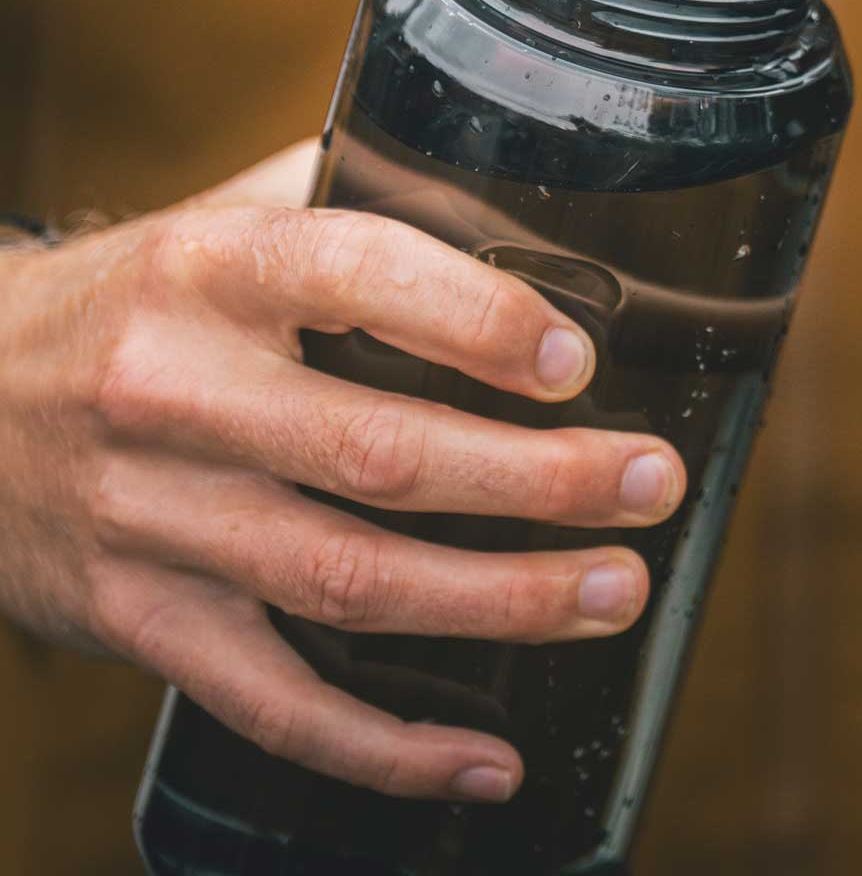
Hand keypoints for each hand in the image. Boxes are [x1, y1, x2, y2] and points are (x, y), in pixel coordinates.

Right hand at [0, 143, 685, 803]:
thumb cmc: (131, 301)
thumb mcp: (221, 220)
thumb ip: (348, 197)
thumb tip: (507, 186)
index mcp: (211, 270)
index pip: (360, 277)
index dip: (479, 321)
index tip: (575, 360)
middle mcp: (176, 393)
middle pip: (379, 451)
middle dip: (537, 479)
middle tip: (649, 483)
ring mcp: (153, 520)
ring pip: (347, 579)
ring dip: (499, 601)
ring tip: (615, 590)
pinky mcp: (138, 621)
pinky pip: (272, 703)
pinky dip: (385, 747)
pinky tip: (484, 756)